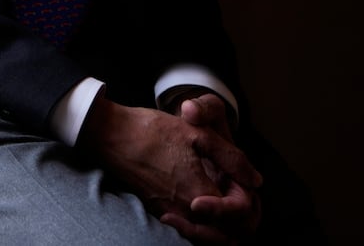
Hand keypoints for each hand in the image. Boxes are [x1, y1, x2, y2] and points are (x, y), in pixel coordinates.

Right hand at [79, 95, 261, 244]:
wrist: (108, 134)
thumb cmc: (149, 130)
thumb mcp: (197, 133)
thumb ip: (231, 158)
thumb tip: (255, 179)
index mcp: (197, 192)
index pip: (238, 211)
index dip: (246, 196)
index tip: (240, 179)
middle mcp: (184, 210)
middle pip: (224, 232)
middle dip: (237, 216)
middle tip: (238, 194)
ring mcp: (168, 213)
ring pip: (205, 233)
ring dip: (219, 222)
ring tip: (223, 199)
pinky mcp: (156, 210)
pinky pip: (187, 226)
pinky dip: (200, 221)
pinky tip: (200, 200)